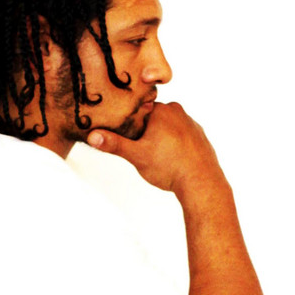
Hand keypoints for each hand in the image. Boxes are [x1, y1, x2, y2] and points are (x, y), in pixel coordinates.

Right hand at [87, 102, 229, 201]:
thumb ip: (114, 144)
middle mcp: (178, 112)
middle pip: (153, 117)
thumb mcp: (137, 156)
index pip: (138, 111)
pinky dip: (175, 145)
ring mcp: (191, 124)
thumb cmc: (169, 167)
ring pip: (168, 127)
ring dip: (161, 138)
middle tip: (141, 150)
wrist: (202, 183)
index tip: (128, 137)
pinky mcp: (200, 137)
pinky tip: (172, 160)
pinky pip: (182, 136)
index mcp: (161, 110)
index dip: (131, 124)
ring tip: (158, 157)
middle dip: (145, 131)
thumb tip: (92, 135)